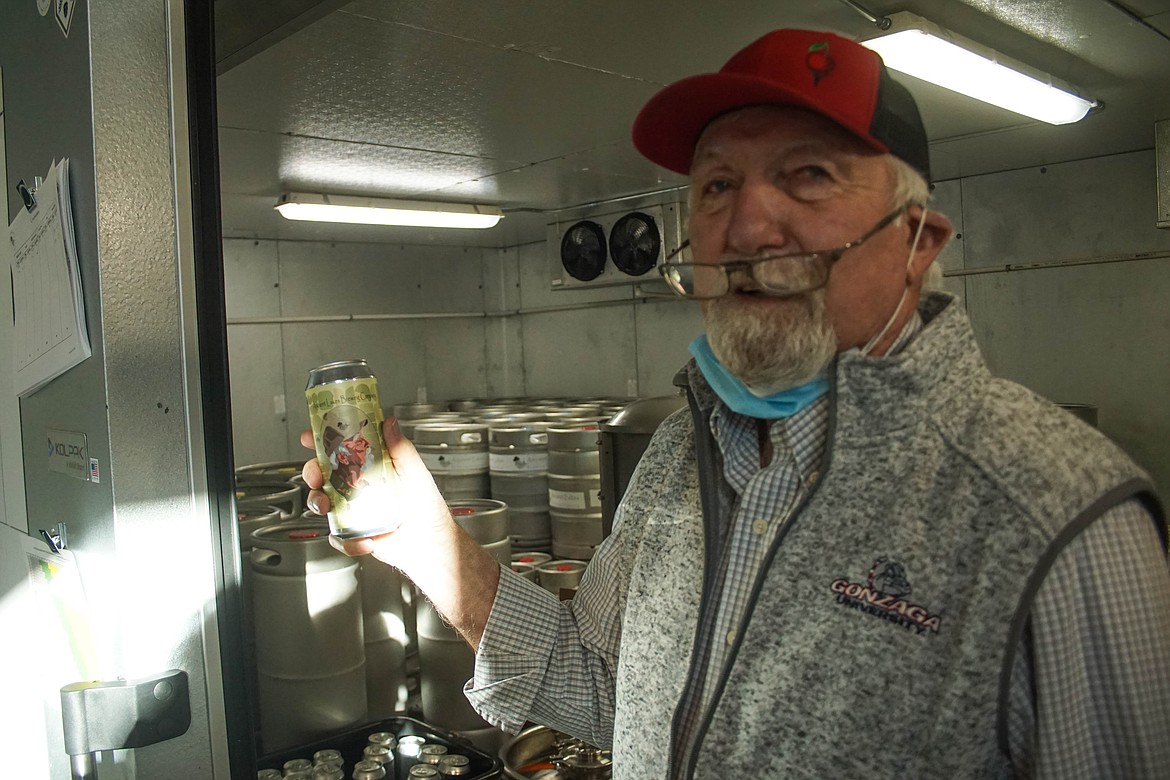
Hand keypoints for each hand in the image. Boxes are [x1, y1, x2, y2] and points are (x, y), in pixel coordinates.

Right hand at [300, 417, 452, 572]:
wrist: (430, 542)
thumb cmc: (426, 505)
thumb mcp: (415, 472)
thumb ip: (401, 448)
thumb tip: (389, 423)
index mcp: (369, 467)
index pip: (342, 449)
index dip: (322, 440)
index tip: (311, 436)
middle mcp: (357, 486)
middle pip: (322, 473)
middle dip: (312, 472)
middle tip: (318, 476)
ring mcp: (352, 510)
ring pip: (321, 502)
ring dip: (318, 503)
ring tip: (329, 506)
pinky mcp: (353, 533)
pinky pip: (338, 537)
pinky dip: (346, 541)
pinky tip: (365, 540)